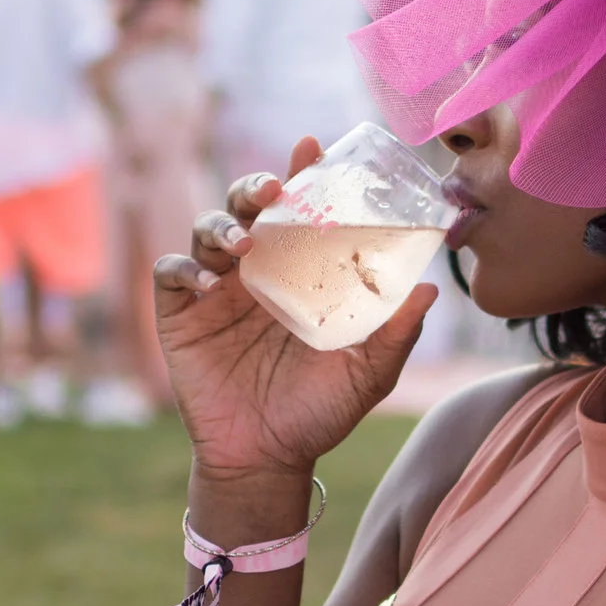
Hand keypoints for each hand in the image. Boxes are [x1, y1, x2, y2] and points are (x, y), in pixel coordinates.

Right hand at [153, 137, 437, 483]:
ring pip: (206, 229)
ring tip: (244, 246)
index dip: (302, 175)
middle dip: (253, 187)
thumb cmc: (320, 411)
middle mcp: (255, 271)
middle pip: (245, 206)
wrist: (267, 459)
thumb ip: (396, 331)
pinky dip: (185, 268)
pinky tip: (208, 284)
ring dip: (221, 225)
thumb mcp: (369, 373)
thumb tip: (433, 287)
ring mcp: (214, 290)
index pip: (298, 211)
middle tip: (271, 192)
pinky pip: (171, 274)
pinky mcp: (180, 315)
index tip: (312, 146)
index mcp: (298, 271)